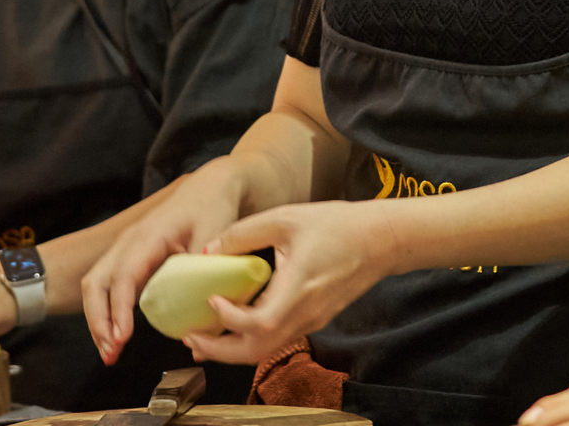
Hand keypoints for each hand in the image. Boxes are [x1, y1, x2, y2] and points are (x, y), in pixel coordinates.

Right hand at [82, 157, 244, 364]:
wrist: (210, 185)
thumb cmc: (212, 206)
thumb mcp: (215, 235)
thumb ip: (204, 271)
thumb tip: (202, 319)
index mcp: (147, 235)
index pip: (123, 276)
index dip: (119, 308)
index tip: (121, 338)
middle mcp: (129, 240)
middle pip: (97, 281)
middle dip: (98, 320)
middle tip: (111, 354)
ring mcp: (127, 247)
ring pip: (96, 283)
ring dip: (98, 318)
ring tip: (110, 352)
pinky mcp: (131, 255)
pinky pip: (107, 283)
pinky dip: (106, 309)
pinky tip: (116, 333)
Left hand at [183, 200, 390, 364]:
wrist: (378, 241)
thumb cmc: (335, 225)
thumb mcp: (285, 218)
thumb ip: (244, 232)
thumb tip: (210, 250)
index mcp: (298, 287)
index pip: (261, 323)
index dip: (230, 320)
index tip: (211, 301)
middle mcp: (305, 312)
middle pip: (258, 350)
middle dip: (220, 351)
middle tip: (190, 338)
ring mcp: (311, 319)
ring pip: (267, 349)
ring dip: (232, 349)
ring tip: (204, 336)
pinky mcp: (313, 318)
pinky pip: (277, 337)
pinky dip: (250, 338)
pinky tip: (233, 323)